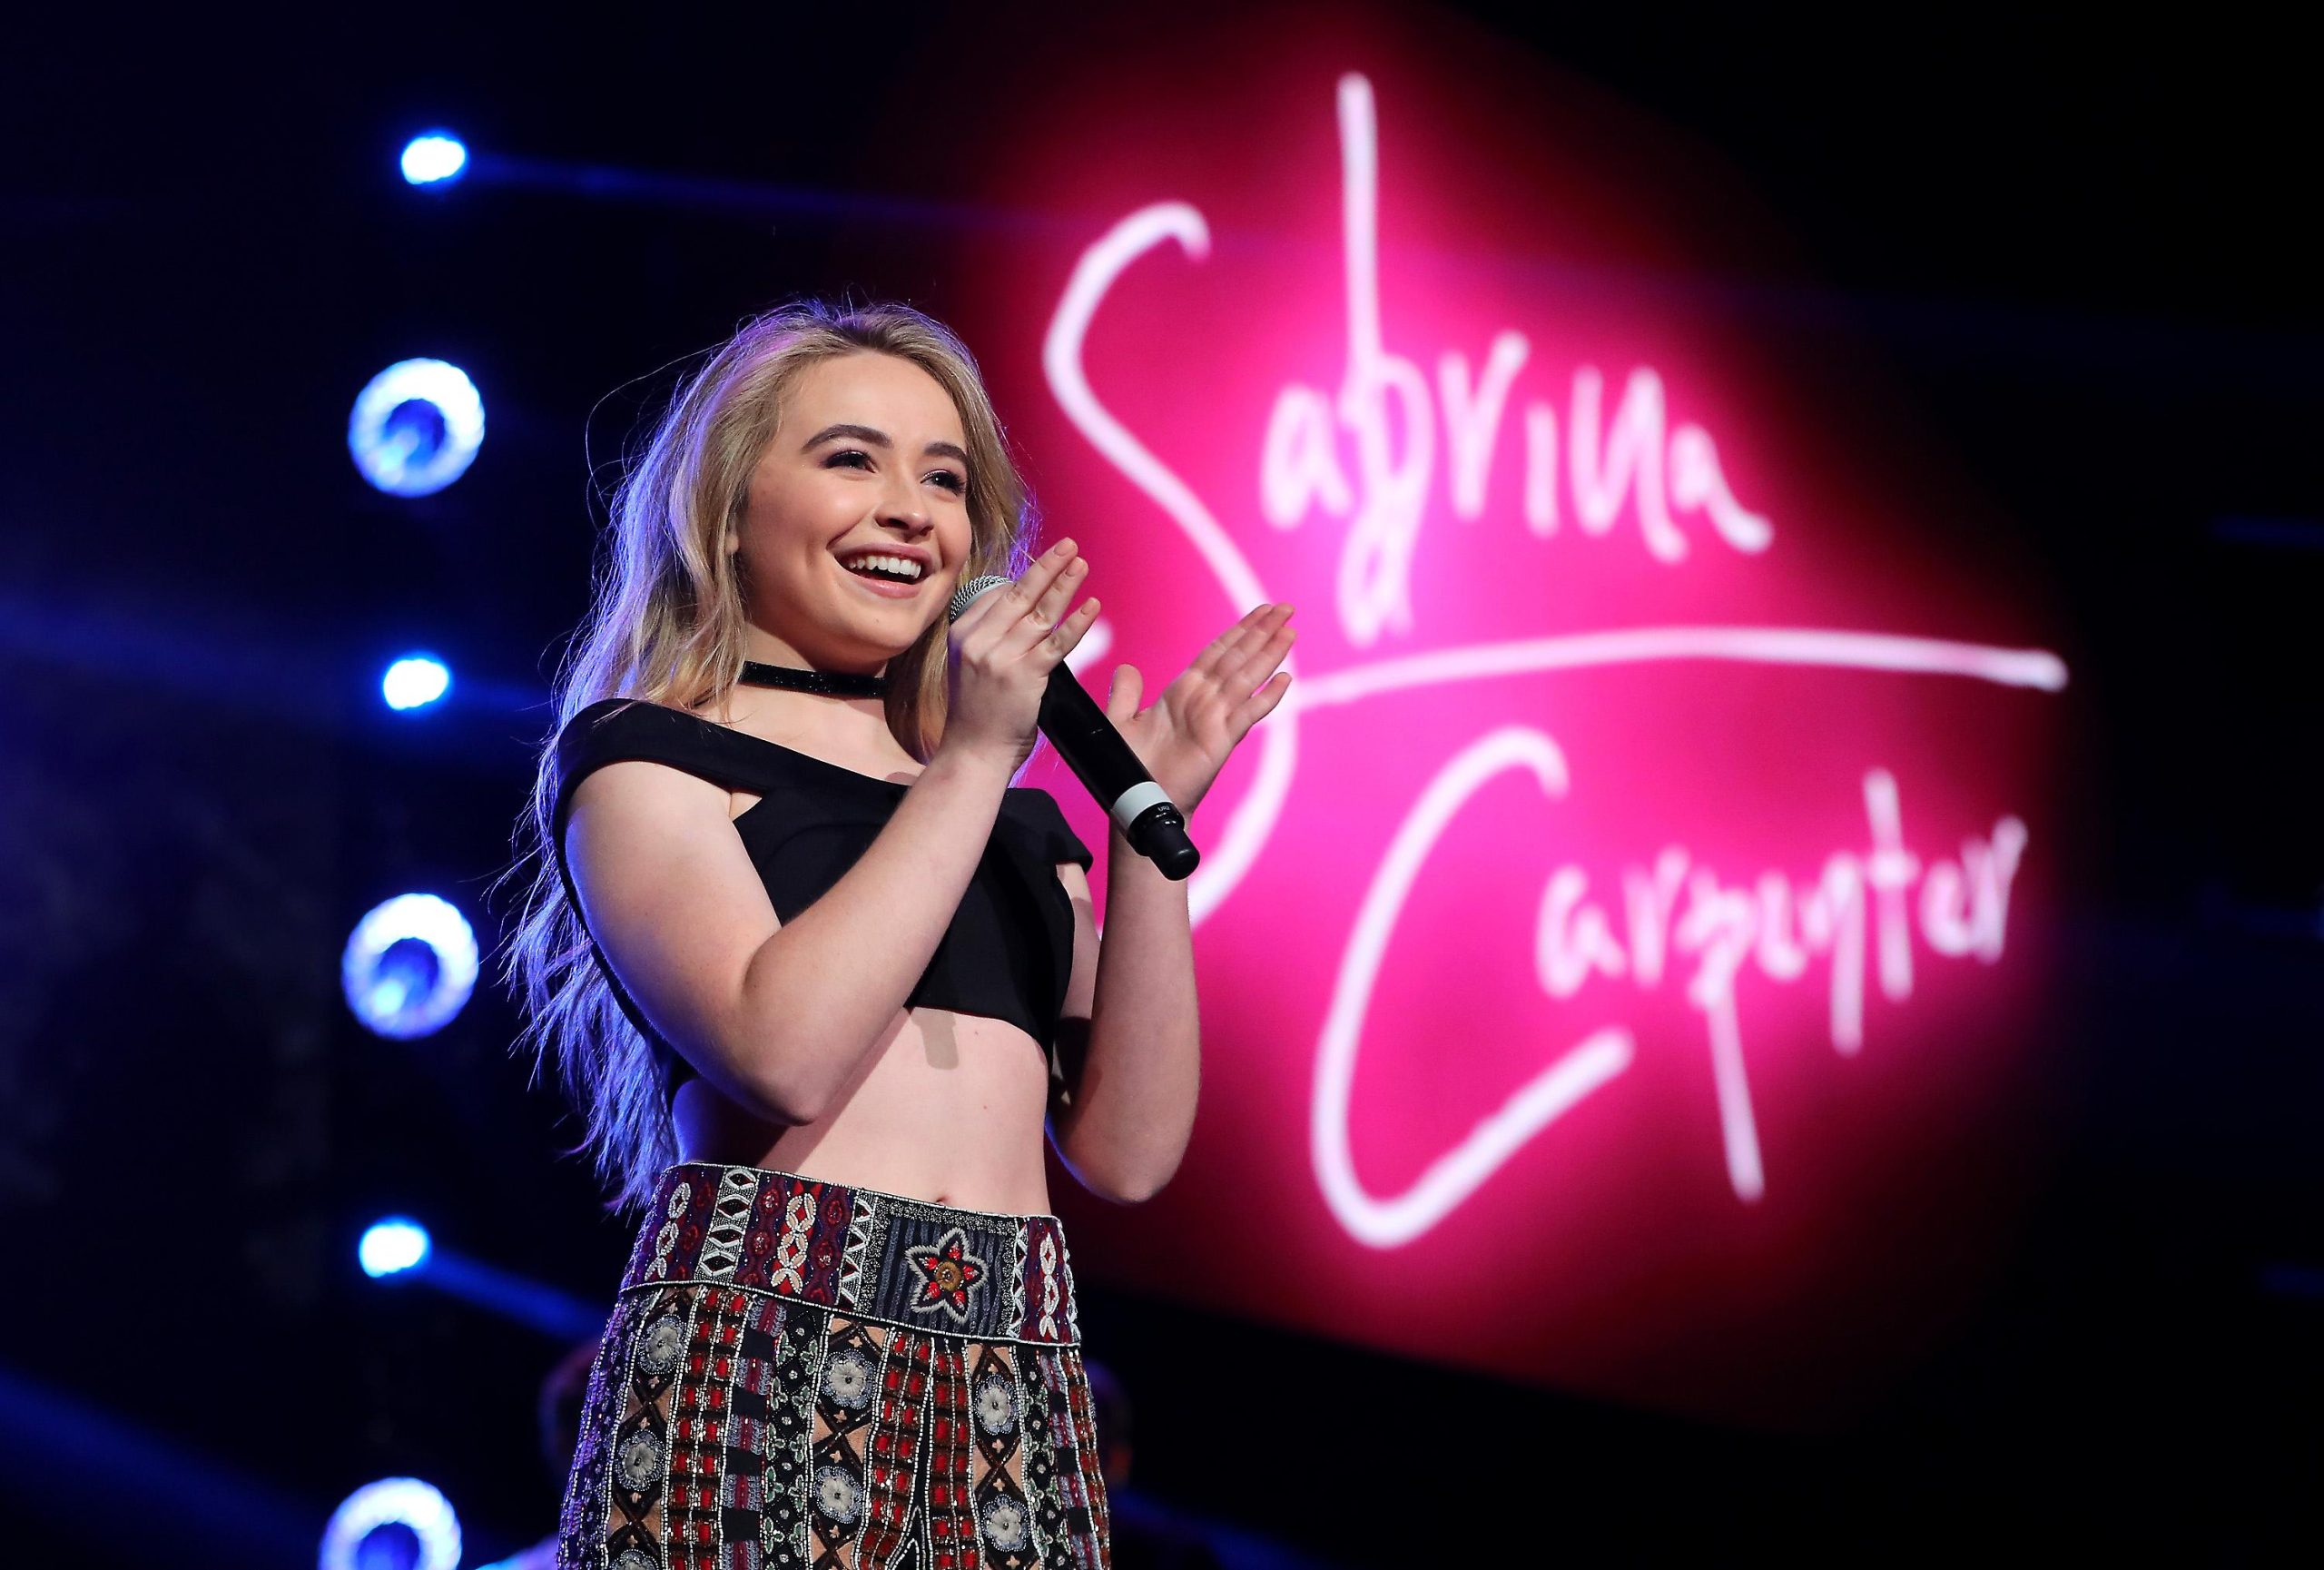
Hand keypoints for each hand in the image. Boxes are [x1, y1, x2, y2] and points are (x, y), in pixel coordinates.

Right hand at [942, 537, 1100, 773]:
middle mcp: (980, 641)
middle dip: (1046, 566)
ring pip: (1041, 613)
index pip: (997, 595)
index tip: (1047, 566)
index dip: (1025, 580)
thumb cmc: (977, 713)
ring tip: (1081, 564)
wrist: (973, 752)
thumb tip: (1021, 611)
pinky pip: (1057, 643)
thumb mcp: (971, 666)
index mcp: (963, 634)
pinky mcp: (1025, 676)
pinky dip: (1076, 623)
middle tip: (1068, 545)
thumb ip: (991, 637)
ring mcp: (1002, 657)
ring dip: (1064, 586)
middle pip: (1019, 594)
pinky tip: (1091, 606)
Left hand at [1105, 602, 1295, 817]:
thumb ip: (1124, 694)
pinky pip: (1247, 715)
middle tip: (1286, 608)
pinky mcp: (1220, 741)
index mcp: (1183, 692)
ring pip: (1246, 679)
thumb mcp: (1118, 722)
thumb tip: (1127, 668)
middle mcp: (1204, 701)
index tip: (1262, 610)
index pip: (1217, 652)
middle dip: (1261, 632)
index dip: (1239, 630)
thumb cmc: (1128, 769)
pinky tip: (1285, 680)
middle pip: (1238, 658)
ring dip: (1269, 655)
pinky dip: (1266, 698)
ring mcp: (1215, 720)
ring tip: (1291, 632)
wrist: (1136, 803)